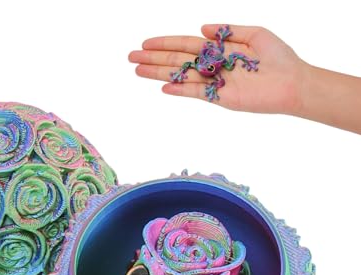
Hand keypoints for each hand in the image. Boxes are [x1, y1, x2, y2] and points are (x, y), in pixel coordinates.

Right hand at [128, 24, 308, 114]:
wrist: (293, 83)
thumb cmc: (279, 58)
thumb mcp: (256, 33)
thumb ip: (228, 30)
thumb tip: (201, 28)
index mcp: (219, 49)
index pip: (186, 45)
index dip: (165, 44)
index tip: (145, 44)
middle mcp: (213, 66)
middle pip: (177, 60)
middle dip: (154, 59)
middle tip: (131, 58)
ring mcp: (214, 83)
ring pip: (181, 76)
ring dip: (158, 74)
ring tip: (138, 71)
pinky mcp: (220, 98)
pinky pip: (195, 92)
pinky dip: (180, 89)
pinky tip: (163, 87)